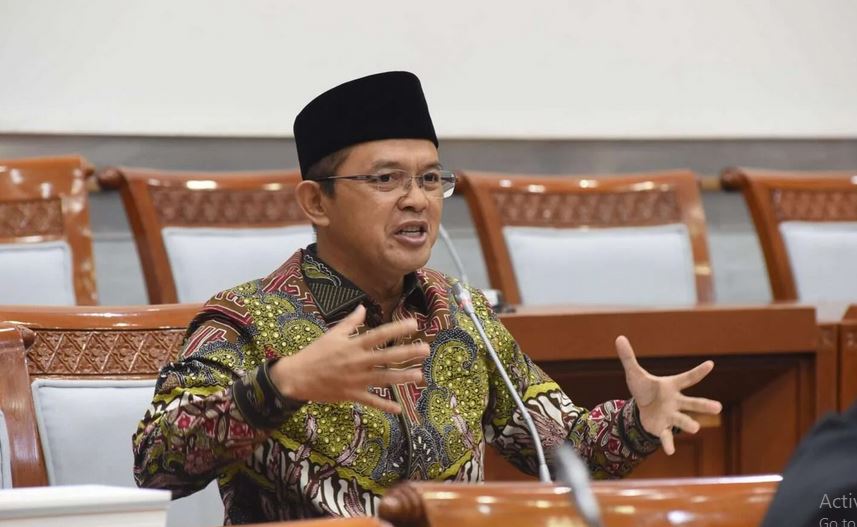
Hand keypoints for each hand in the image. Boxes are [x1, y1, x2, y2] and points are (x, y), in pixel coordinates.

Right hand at [269, 305, 428, 413]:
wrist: (297, 377)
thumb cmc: (315, 353)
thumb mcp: (332, 334)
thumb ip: (350, 322)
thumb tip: (362, 308)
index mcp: (353, 345)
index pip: (379, 335)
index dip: (397, 329)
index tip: (414, 324)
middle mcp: (358, 362)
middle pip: (387, 357)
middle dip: (407, 353)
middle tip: (425, 350)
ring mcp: (356, 380)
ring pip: (384, 379)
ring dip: (402, 378)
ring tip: (419, 376)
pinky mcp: (352, 395)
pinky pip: (371, 401)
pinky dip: (384, 406)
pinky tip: (399, 409)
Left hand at [615, 335, 721, 455]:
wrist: (641, 408)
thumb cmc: (644, 389)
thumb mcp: (634, 373)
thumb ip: (628, 357)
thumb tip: (619, 337)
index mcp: (671, 386)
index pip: (687, 378)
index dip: (698, 371)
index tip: (710, 364)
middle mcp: (676, 402)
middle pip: (692, 403)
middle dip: (704, 405)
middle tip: (717, 407)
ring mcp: (670, 416)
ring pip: (682, 421)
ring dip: (688, 424)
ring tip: (696, 428)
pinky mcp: (661, 428)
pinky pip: (666, 436)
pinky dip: (668, 443)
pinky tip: (670, 452)